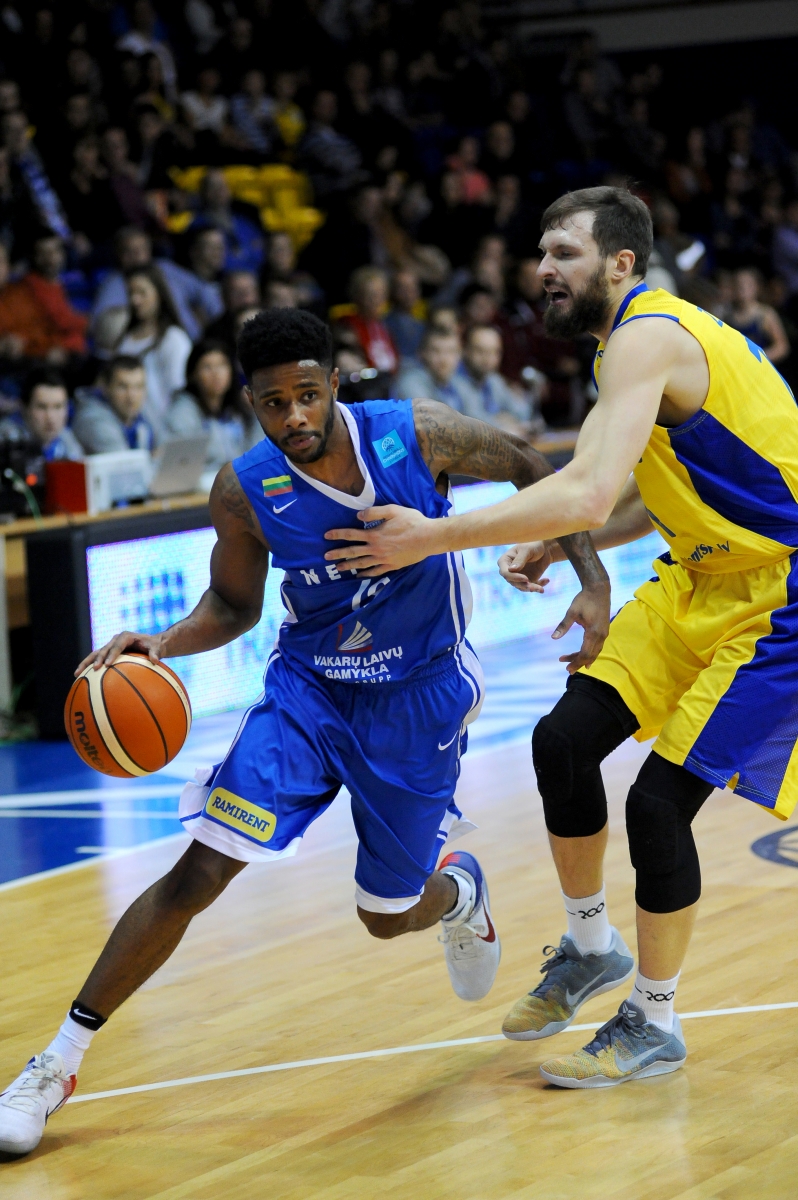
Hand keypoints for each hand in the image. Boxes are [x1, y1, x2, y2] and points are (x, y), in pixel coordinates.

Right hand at [76, 631, 164, 675]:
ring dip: (86, 663)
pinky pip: (97, 659)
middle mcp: (115, 640)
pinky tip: (81, 678)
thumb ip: (156, 653)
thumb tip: (155, 660)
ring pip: (95, 654)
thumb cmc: (154, 646)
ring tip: (77, 674)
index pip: (117, 645)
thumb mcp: (157, 648)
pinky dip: (89, 667)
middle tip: (95, 669)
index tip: (108, 664)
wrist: (151, 643)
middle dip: (98, 659)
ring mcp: (110, 646)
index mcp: (126, 637)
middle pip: (103, 649)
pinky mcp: (108, 652)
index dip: (112, 654)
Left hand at [324, 505, 441, 575]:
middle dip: (338, 554)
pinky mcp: (392, 566)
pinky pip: (375, 572)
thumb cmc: (412, 521)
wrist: (428, 538)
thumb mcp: (393, 510)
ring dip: (349, 565)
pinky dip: (366, 574)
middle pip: (353, 552)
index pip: (351, 535)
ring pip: (362, 563)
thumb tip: (358, 516)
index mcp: (374, 534)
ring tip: (339, 568)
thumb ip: (374, 512)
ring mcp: (383, 559)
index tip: (326, 536)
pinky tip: (359, 576)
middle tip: (326, 558)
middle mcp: (376, 549)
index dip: (338, 535)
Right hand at [497, 541, 552, 592]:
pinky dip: (539, 586)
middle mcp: (509, 571)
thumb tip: (511, 570)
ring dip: (531, 588)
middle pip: (512, 582)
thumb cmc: (533, 545)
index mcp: (505, 560)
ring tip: (541, 589)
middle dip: (523, 585)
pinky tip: (546, 580)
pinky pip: (531, 587)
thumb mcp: (527, 550)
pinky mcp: (527, 581)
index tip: (525, 578)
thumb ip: (519, 559)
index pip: (505, 572)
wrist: (544, 549)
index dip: (514, 577)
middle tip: (533, 587)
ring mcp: (518, 577)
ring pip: (522, 587)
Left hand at [552, 582, 609, 673]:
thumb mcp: (572, 612)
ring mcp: (604, 633)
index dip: (575, 662)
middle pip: (590, 655)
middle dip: (579, 663)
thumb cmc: (584, 599)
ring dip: (584, 659)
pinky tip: (586, 658)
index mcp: (593, 632)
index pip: (584, 653)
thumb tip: (553, 638)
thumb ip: (563, 626)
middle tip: (567, 670)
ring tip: (572, 664)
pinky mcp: (604, 630)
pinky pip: (598, 647)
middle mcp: (601, 635)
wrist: (599, 589)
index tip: (566, 667)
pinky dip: (591, 653)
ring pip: (595, 652)